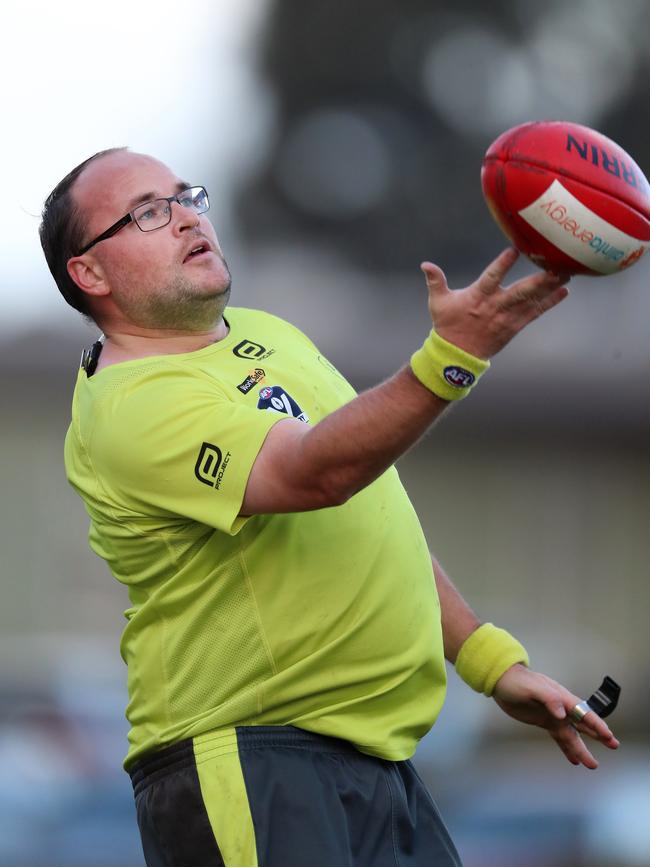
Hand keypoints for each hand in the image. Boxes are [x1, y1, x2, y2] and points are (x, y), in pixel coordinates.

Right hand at [421, 247, 569, 358]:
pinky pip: (535, 313)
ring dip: (550, 289)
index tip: (514, 250)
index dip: (502, 265)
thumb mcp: (438, 302)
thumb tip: (425, 264)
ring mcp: (507, 318)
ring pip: (532, 302)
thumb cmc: (448, 326)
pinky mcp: (514, 327)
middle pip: (520, 292)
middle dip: (539, 281)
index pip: (491, 278)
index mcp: (477, 298)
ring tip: (566, 274)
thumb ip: (435, 281)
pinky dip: (549, 303)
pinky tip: (563, 292)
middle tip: (555, 267)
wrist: (456, 357)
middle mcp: (495, 307)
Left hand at [492, 663, 619, 768]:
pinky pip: (559, 738)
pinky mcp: (545, 721)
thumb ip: (548, 698)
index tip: (608, 735)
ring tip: (593, 765)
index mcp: (560, 697)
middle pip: (583, 723)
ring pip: (572, 735)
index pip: (583, 712)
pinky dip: (567, 749)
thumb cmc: (516, 681)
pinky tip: (574, 760)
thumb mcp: (531, 687)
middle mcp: (561, 707)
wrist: (502, 681)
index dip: (596, 723)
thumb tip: (562, 713)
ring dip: (582, 749)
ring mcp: (554, 716)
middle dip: (599, 734)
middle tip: (614, 745)